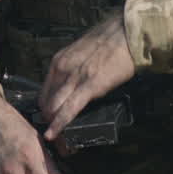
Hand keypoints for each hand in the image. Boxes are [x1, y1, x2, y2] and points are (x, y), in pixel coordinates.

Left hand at [39, 10, 135, 145]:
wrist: (128, 32)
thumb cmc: (110, 43)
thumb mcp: (82, 55)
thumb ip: (74, 70)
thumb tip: (73, 87)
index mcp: (59, 61)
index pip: (44, 92)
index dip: (46, 110)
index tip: (50, 121)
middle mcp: (61, 68)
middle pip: (45, 102)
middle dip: (48, 121)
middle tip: (55, 136)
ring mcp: (74, 76)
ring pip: (53, 107)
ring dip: (54, 126)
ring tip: (58, 141)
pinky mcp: (89, 85)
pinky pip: (69, 109)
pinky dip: (60, 124)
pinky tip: (55, 135)